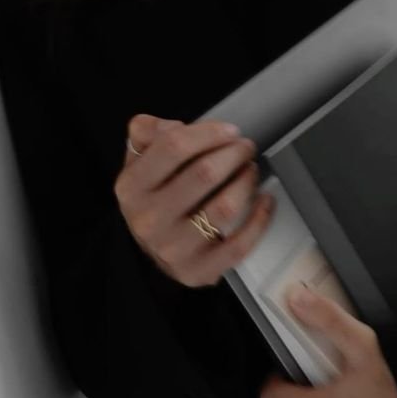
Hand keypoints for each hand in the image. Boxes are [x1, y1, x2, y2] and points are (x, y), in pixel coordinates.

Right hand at [114, 114, 274, 286]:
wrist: (153, 249)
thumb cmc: (155, 198)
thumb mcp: (140, 161)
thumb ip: (149, 132)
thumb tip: (176, 126)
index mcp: (131, 187)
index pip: (173, 146)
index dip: (208, 133)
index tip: (229, 131)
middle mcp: (148, 219)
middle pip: (204, 173)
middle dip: (234, 154)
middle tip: (246, 148)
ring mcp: (173, 249)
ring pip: (225, 207)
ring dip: (247, 181)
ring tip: (251, 170)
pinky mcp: (197, 271)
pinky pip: (239, 244)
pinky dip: (260, 218)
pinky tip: (265, 199)